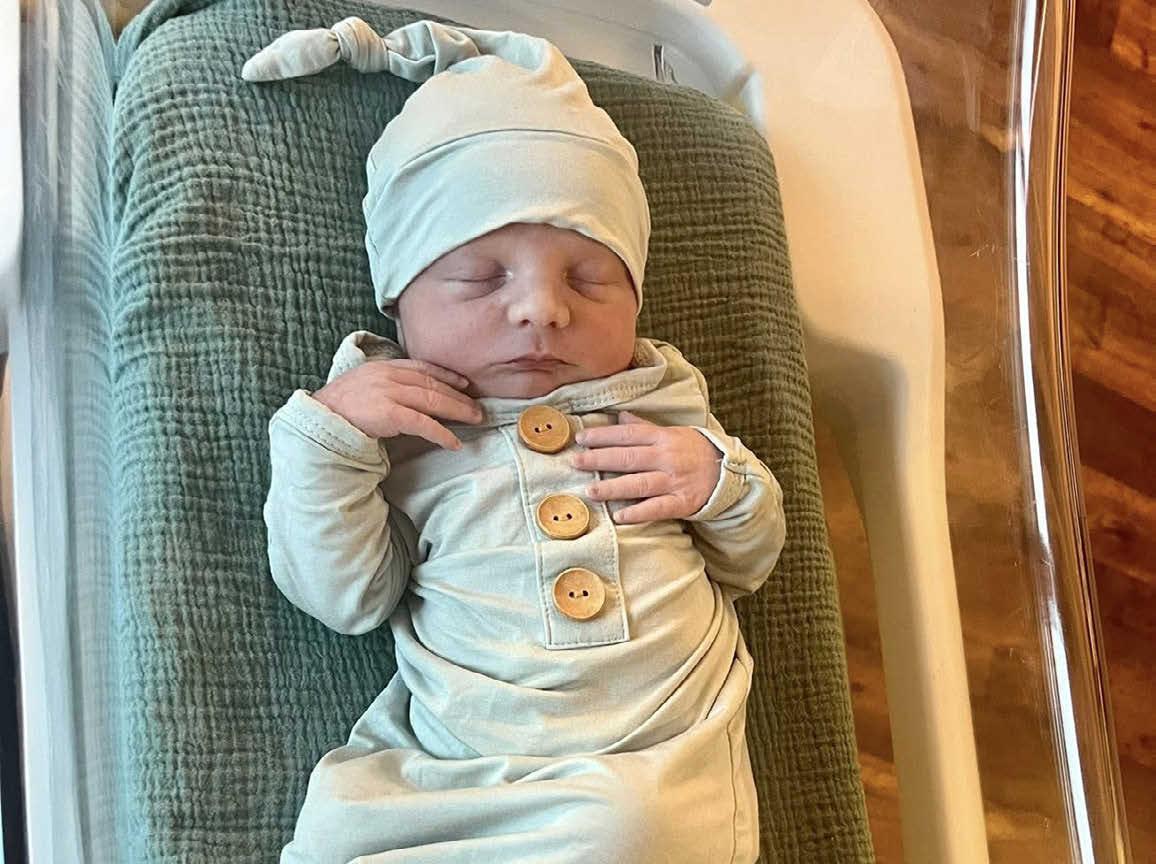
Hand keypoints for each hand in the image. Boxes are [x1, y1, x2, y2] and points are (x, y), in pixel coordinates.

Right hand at [312, 360, 482, 449]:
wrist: (318, 420)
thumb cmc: (338, 409)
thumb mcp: (362, 385)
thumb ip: (384, 384)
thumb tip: (408, 394)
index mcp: (382, 366)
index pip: (422, 367)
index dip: (447, 374)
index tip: (465, 383)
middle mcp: (388, 375)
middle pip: (432, 384)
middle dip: (459, 396)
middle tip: (478, 406)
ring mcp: (389, 393)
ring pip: (433, 400)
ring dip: (458, 411)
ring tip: (475, 420)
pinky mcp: (389, 414)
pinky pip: (424, 423)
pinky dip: (442, 433)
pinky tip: (454, 443)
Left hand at [570, 411, 721, 523]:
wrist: (730, 472)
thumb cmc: (696, 450)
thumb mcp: (673, 432)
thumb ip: (645, 427)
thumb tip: (621, 417)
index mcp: (663, 438)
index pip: (628, 434)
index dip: (603, 436)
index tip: (580, 438)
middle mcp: (666, 458)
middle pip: (628, 458)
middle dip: (599, 459)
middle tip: (576, 462)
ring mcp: (674, 481)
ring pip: (639, 483)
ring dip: (613, 488)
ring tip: (591, 491)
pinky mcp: (682, 502)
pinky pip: (657, 508)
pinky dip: (638, 512)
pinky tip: (619, 516)